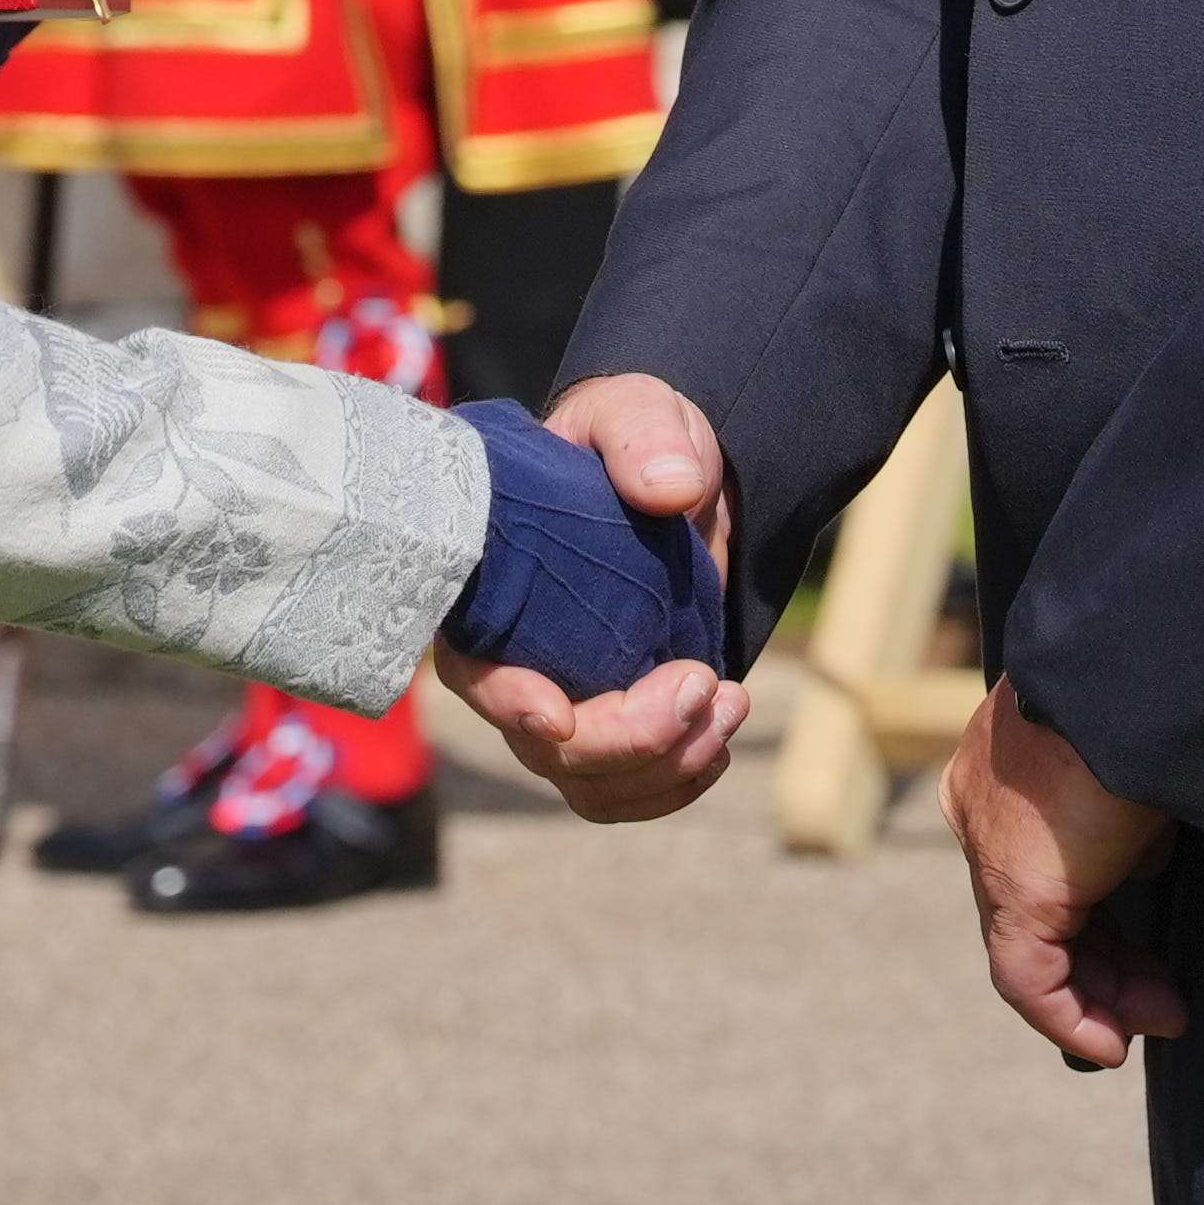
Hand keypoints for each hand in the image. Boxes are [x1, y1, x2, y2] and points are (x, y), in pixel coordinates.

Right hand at [450, 373, 749, 819]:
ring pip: (591, 784)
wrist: (679, 480)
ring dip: (666, 766)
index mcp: (491, 587)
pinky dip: (679, 779)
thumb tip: (672, 489)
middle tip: (707, 682)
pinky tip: (719, 734)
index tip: (561, 713)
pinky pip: (629, 790)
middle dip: (629, 737)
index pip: (473, 668)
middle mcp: (513, 660)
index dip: (506, 701)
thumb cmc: (635, 441)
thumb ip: (645, 437)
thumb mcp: (639, 414)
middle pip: (546, 746)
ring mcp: (563, 702)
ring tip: (731, 700)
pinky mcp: (614, 724)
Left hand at [939, 684, 1182, 1070]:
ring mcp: (988, 850)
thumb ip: (1123, 820)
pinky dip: (1069, 1015)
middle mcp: (982, 813)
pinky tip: (1111, 1040)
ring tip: (1160, 1020)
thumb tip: (1139, 861)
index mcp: (1004, 773)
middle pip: (1039, 916)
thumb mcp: (1131, 768)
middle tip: (1162, 1006)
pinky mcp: (1011, 887)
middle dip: (1106, 970)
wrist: (1135, 682)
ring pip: (1033, 950)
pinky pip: (1027, 975)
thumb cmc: (1146, 712)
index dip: (1095, 923)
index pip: (1043, 867)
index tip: (1145, 958)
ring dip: (1099, 998)